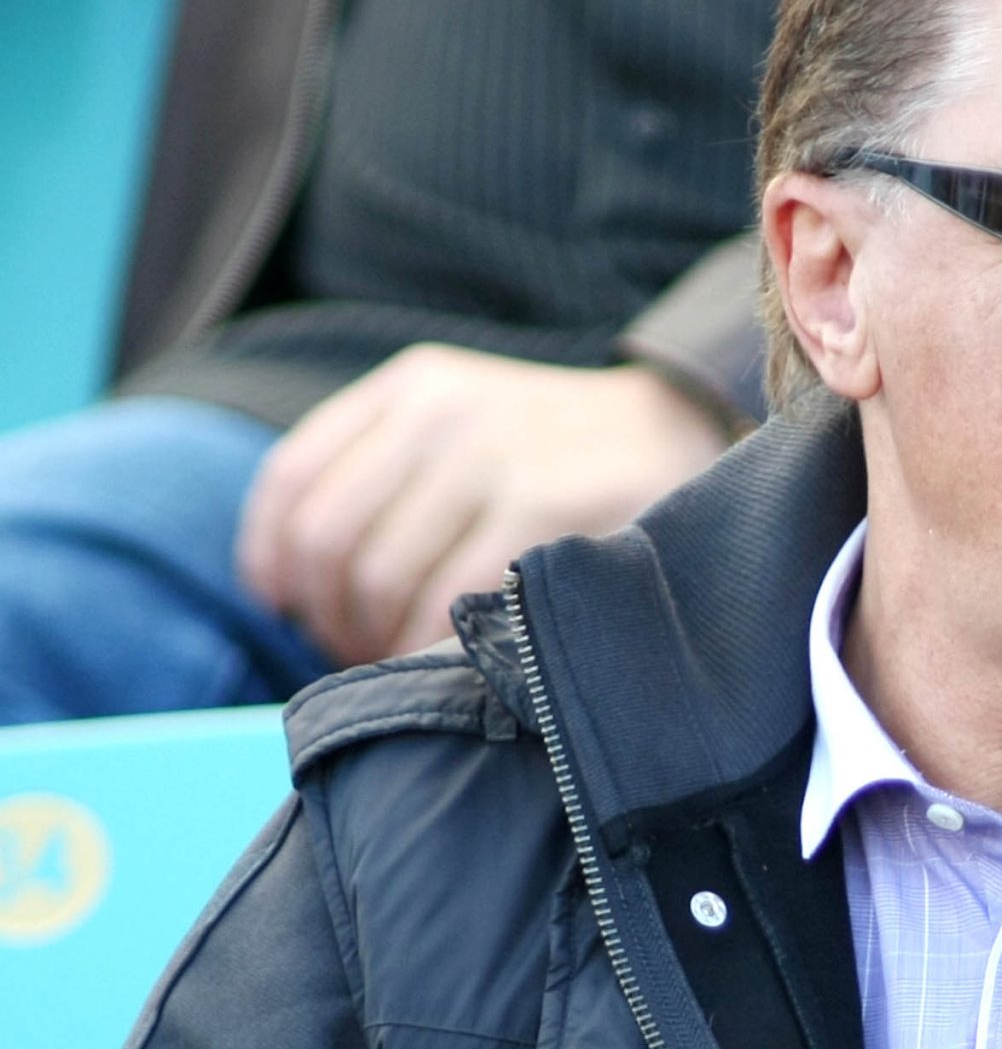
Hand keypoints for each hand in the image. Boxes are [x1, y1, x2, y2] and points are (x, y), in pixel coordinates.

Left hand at [236, 346, 730, 665]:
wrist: (683, 432)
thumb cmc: (562, 455)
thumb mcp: (466, 426)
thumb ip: (385, 473)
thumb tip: (290, 579)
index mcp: (409, 389)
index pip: (290, 481)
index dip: (271, 562)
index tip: (287, 608)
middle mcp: (437, 415)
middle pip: (324, 542)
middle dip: (328, 617)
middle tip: (357, 648)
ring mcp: (488, 459)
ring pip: (378, 580)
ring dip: (378, 642)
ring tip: (407, 657)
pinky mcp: (537, 510)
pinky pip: (446, 604)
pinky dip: (430, 649)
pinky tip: (446, 660)